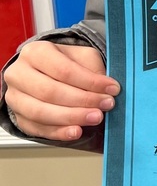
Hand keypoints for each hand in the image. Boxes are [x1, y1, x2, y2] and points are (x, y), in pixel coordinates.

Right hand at [3, 41, 119, 141]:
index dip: (90, 82)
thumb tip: (107, 89)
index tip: (112, 89)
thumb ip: (92, 70)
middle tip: (105, 105)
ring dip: (72, 117)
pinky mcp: (19, 118)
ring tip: (95, 118)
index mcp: (35, 52)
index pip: (63, 70)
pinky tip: (76, 131)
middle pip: (50, 92)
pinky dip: (59, 132)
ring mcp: (15, 98)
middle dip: (82, 100)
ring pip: (41, 112)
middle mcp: (19, 74)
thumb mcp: (81, 57)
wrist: (45, 74)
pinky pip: (38, 129)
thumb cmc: (64, 64)